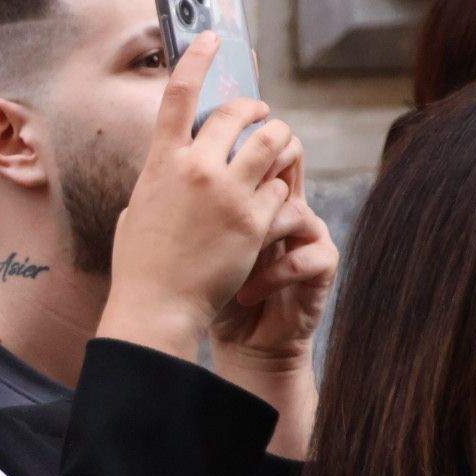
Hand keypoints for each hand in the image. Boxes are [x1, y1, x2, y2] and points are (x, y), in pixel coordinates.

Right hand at [98, 31, 294, 361]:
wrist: (158, 306)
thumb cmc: (141, 264)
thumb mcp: (138, 208)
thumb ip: (161, 180)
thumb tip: (174, 168)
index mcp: (161, 162)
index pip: (178, 93)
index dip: (197, 57)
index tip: (212, 36)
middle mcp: (196, 169)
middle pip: (236, 111)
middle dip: (255, 109)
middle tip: (260, 116)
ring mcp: (228, 193)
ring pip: (273, 142)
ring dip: (279, 140)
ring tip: (278, 150)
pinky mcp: (255, 220)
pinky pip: (282, 187)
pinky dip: (281, 189)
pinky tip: (273, 202)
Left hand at [208, 148, 337, 458]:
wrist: (240, 338)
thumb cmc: (208, 283)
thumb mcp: (191, 232)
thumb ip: (182, 198)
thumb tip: (154, 163)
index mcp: (249, 188)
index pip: (251, 140)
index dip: (232, 137)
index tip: (201, 154)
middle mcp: (281, 202)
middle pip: (286, 154)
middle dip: (258, 170)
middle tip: (229, 195)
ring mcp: (305, 231)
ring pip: (293, 209)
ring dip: (259, 236)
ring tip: (233, 262)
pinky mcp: (321, 266)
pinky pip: (305, 257)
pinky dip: (272, 275)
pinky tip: (245, 293)